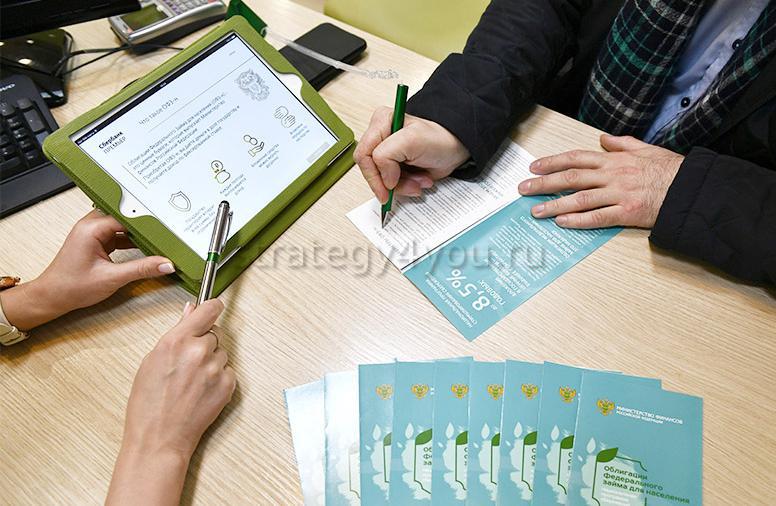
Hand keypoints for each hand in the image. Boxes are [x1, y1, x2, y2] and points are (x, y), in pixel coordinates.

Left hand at [0, 210, 174, 330]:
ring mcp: (93, 233)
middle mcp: (91, 226)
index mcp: (91, 228)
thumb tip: (165, 264)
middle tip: (165, 230)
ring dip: (138, 233)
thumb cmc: (71, 287)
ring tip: (158, 239)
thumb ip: (142, 269)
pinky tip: (145, 248)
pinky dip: (132, 241)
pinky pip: (119, 235)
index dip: (147, 220)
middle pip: (126, 217)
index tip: (165, 224)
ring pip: (123, 226)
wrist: (52, 297)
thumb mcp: (112, 278)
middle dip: (145, 224)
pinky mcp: (96, 241)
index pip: (127, 215)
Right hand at [107, 300, 234, 505]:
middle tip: (189, 362)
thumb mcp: (151, 362)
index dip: (212, 307)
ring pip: (221, 353)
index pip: (207, 310)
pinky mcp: (228, 385)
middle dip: (204, 343)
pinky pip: (228, 371)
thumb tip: (189, 312)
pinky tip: (201, 391)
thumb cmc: (149, 404)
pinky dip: (219, 378)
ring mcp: (215, 368)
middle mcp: (199, 351)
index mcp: (177, 341)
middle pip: (214, 333)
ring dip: (211, 361)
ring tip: (192, 381)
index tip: (214, 306)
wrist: (160, 438)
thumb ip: (175, 335)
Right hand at [354, 107, 470, 202]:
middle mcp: (380, 137)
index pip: (363, 155)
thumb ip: (386, 155)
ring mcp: (387, 154)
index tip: (389, 186)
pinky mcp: (394, 166)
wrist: (455, 149)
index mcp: (380, 124)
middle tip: (411, 186)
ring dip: (402, 186)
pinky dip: (406, 187)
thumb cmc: (438, 140)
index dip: (375, 174)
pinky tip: (420, 180)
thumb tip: (383, 178)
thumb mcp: (410, 141)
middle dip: (391, 182)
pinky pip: (391, 185)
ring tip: (420, 181)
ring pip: (381, 180)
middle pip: (371, 170)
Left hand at [518, 135, 683, 228]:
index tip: (533, 167)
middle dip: (544, 183)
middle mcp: (612, 175)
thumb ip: (622, 144)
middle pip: (571, 177)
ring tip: (536, 211)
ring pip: (580, 199)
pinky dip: (578, 220)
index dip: (552, 162)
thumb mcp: (646, 149)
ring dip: (555, 205)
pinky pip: (598, 217)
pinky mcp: (627, 212)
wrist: (691, 188)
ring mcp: (619, 194)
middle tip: (524, 190)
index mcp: (614, 160)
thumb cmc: (670, 170)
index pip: (576, 158)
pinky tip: (561, 223)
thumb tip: (603, 139)